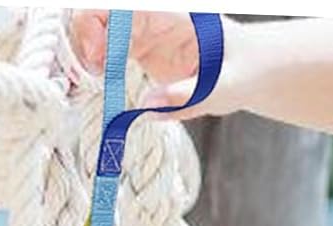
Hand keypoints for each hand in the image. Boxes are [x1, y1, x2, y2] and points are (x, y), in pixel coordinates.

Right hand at [71, 10, 230, 117]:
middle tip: (88, 75)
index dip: (98, 22)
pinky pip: (105, 46)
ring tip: (90, 81)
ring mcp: (141, 27)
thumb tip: (146, 108)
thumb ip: (188, 97)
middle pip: (99, 11)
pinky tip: (99, 83)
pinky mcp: (138, 45)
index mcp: (173, 11)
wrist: (249, 70)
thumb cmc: (242, 72)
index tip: (96, 58)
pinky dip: (93, 63)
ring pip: (95, 26)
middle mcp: (151, 13)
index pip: (123, 4)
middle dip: (83, 37)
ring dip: (83, 51)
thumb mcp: (224, 89)